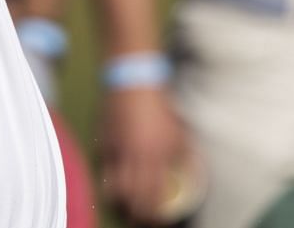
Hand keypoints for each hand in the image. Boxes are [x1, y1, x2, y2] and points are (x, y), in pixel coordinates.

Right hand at [100, 86, 193, 224]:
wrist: (133, 80)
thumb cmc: (160, 105)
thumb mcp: (179, 131)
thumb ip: (183, 155)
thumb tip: (188, 173)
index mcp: (157, 155)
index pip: (154, 196)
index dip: (155, 214)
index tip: (158, 221)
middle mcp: (136, 157)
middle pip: (133, 197)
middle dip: (137, 213)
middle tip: (141, 219)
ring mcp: (117, 150)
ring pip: (115, 186)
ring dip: (121, 200)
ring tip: (126, 205)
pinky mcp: (104, 141)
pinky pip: (105, 168)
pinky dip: (110, 179)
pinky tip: (115, 182)